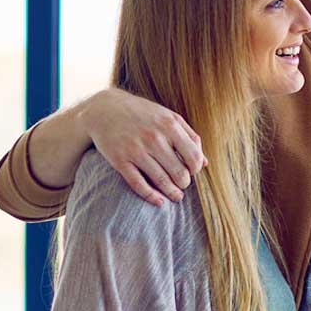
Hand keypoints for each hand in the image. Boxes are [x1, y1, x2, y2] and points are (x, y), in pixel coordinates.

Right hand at [81, 87, 206, 207]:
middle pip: (179, 172)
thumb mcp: (168, 117)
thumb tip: (205, 163)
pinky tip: (159, 202)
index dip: (196, 169)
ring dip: (172, 193)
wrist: (104, 108)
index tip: (192, 172)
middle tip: (183, 184)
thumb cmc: (142, 114)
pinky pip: (138, 184)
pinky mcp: (120, 160)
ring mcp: (136, 149)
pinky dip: (151, 196)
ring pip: (161, 180)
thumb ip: (189, 137)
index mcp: (169, 125)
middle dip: (184, 183)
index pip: (193, 156)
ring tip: (176, 196)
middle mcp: (154, 137)